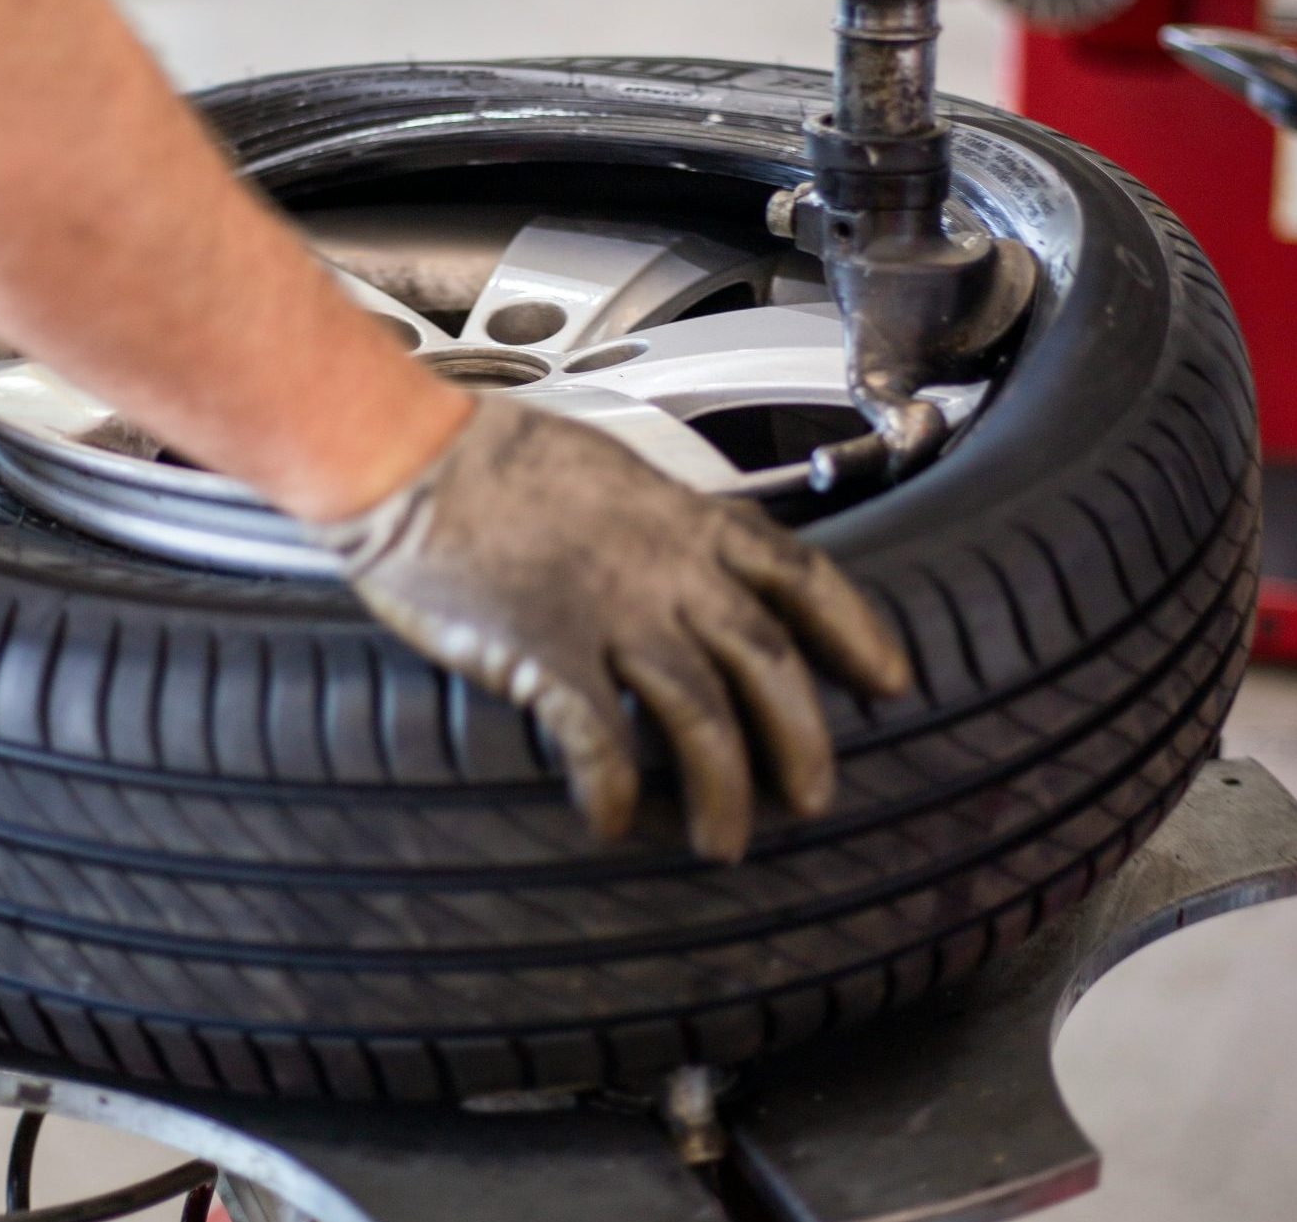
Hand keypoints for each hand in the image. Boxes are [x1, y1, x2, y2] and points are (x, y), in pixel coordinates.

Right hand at [318, 399, 909, 861]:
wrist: (408, 455)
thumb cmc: (491, 459)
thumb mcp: (607, 472)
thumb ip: (658, 524)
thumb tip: (688, 561)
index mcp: (684, 520)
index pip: (801, 575)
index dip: (855, 632)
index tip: (888, 679)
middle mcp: (664, 569)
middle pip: (768, 663)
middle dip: (801, 738)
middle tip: (813, 797)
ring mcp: (609, 612)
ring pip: (700, 716)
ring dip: (721, 790)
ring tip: (724, 841)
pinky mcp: (545, 653)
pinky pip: (600, 741)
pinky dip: (614, 791)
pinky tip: (612, 823)